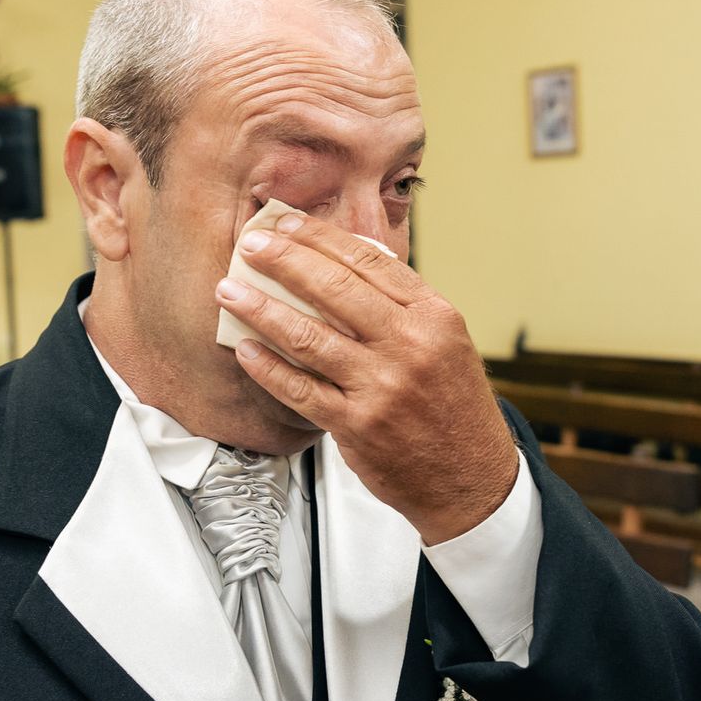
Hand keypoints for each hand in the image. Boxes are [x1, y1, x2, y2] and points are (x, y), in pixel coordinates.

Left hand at [216, 213, 518, 543]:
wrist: (470, 475)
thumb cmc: (452, 404)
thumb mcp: (445, 341)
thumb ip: (399, 306)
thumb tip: (337, 266)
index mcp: (433, 316)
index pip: (368, 262)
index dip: (319, 239)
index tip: (285, 224)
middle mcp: (409, 346)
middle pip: (334, 290)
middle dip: (283, 261)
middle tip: (249, 246)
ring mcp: (381, 387)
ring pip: (308, 336)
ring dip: (261, 310)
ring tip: (230, 292)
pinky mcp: (356, 424)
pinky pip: (298, 388)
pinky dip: (266, 367)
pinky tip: (245, 349)